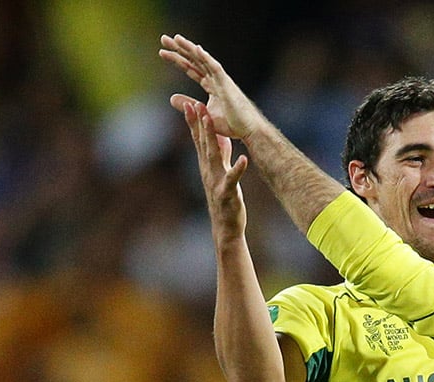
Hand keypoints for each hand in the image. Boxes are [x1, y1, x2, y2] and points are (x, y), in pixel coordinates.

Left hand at [159, 34, 261, 139]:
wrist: (249, 130)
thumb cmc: (232, 124)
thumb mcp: (203, 113)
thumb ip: (188, 104)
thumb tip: (171, 98)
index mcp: (212, 86)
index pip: (191, 69)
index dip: (178, 60)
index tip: (163, 53)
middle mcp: (216, 79)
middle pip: (195, 60)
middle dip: (179, 49)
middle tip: (164, 39)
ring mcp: (222, 81)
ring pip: (203, 60)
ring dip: (189, 49)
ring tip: (175, 38)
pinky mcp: (227, 85)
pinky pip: (215, 68)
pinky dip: (206, 58)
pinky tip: (196, 48)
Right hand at [182, 100, 249, 240]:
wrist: (225, 226)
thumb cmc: (224, 199)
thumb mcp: (221, 172)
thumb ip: (220, 155)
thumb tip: (220, 136)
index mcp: (207, 166)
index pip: (198, 140)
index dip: (194, 122)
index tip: (190, 103)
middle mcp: (208, 171)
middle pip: (202, 143)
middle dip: (199, 123)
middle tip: (194, 103)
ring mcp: (216, 182)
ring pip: (212, 157)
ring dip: (211, 138)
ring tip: (211, 121)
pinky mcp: (227, 193)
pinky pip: (232, 180)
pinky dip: (238, 169)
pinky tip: (244, 159)